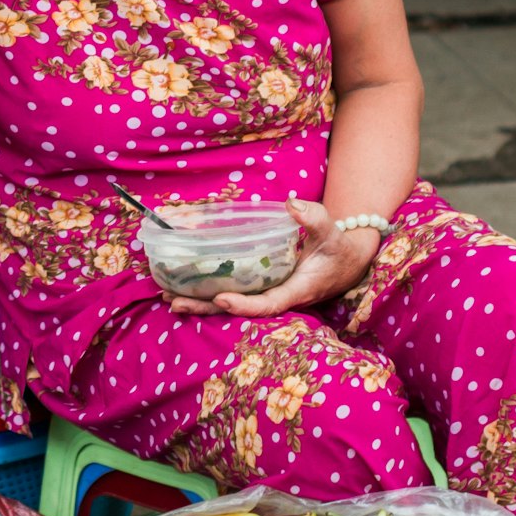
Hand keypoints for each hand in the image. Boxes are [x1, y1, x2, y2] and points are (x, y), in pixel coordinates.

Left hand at [167, 197, 381, 317]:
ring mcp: (268, 294)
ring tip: (169, 299)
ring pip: (231, 304)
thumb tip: (292, 204)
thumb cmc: (339, 249)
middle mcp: (278, 297)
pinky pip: (234, 294)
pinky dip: (209, 293)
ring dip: (201, 303)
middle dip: (206, 308)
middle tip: (175, 302)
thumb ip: (315, 218)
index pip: (267, 304)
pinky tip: (185, 288)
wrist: (347, 263)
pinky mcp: (262, 288)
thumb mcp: (332, 232)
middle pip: (238, 310)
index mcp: (296, 290)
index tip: (221, 298)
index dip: (244, 305)